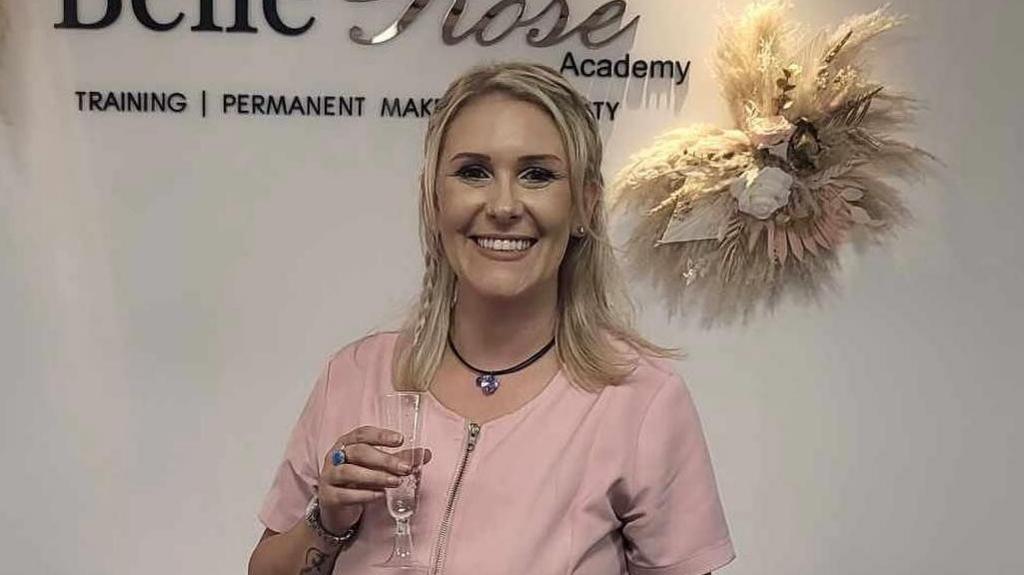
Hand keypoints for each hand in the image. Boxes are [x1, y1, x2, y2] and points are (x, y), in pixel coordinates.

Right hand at [317, 425, 431, 533]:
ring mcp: (329, 476)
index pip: (362, 434)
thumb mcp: (377, 467)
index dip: (381, 435)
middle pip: (359, 452)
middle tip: (405, 467)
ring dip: (375, 476)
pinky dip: (364, 494)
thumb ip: (399, 459)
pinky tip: (379, 495)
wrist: (336, 508)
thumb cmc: (357, 480)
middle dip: (384, 459)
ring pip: (349, 472)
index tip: (400, 440)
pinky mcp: (328, 497)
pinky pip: (344, 494)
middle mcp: (335, 457)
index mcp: (347, 443)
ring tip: (396, 482)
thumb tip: (425, 454)